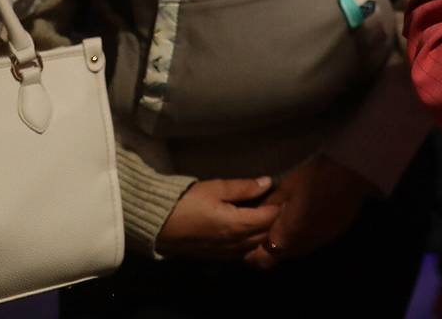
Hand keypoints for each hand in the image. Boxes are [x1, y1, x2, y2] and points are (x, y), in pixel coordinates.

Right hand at [156, 177, 280, 261]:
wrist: (156, 224)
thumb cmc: (186, 202)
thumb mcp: (215, 188)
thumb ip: (243, 187)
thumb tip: (267, 183)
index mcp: (237, 225)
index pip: (269, 218)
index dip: (279, 207)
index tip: (285, 195)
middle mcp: (234, 243)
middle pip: (264, 235)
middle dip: (274, 221)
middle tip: (279, 205)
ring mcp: (224, 253)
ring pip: (254, 246)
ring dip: (263, 234)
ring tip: (265, 217)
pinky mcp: (215, 257)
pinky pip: (241, 253)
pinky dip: (250, 243)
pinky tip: (248, 231)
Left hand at [242, 156, 370, 268]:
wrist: (351, 172)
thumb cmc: (314, 177)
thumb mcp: (285, 187)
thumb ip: (268, 206)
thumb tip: (257, 214)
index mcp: (286, 235)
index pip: (262, 260)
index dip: (252, 254)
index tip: (248, 240)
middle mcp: (302, 246)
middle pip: (279, 257)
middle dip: (270, 246)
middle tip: (267, 227)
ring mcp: (320, 242)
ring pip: (297, 250)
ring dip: (289, 240)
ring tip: (287, 220)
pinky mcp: (333, 235)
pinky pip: (312, 241)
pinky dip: (305, 234)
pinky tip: (307, 216)